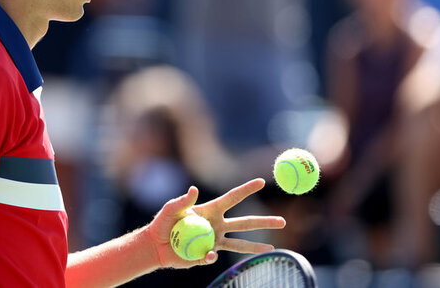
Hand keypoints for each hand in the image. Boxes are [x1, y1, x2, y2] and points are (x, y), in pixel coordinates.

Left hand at [145, 178, 285, 267]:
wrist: (156, 246)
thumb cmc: (163, 223)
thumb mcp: (171, 209)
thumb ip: (183, 200)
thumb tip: (194, 190)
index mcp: (211, 210)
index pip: (233, 198)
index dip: (247, 189)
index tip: (262, 181)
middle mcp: (217, 225)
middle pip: (245, 223)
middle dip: (264, 221)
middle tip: (283, 221)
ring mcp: (215, 241)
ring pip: (240, 244)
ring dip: (256, 246)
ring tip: (272, 247)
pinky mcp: (207, 256)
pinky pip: (215, 258)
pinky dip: (210, 257)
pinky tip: (206, 254)